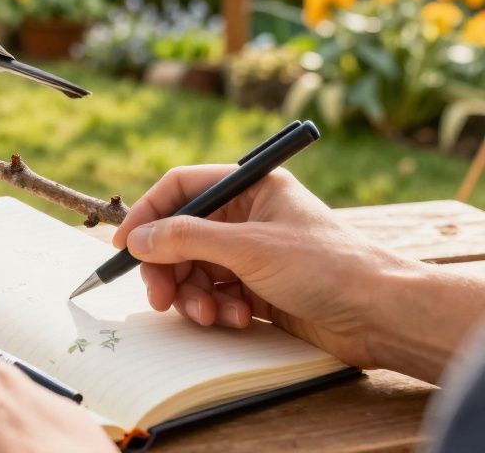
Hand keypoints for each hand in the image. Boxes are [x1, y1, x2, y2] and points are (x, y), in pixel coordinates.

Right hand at [112, 165, 458, 376]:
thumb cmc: (327, 266)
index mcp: (250, 187)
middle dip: (168, 268)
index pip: (182, 188)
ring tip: (209, 314)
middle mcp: (248, 216)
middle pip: (181, 235)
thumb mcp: (248, 247)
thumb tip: (137, 238)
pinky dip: (217, 308)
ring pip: (195, 269)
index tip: (123, 245)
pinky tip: (238, 318)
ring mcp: (252, 253)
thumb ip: (186, 238)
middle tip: (161, 298)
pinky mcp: (258, 288)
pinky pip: (215, 293)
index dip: (148, 214)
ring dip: (193, 295)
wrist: (381, 315)